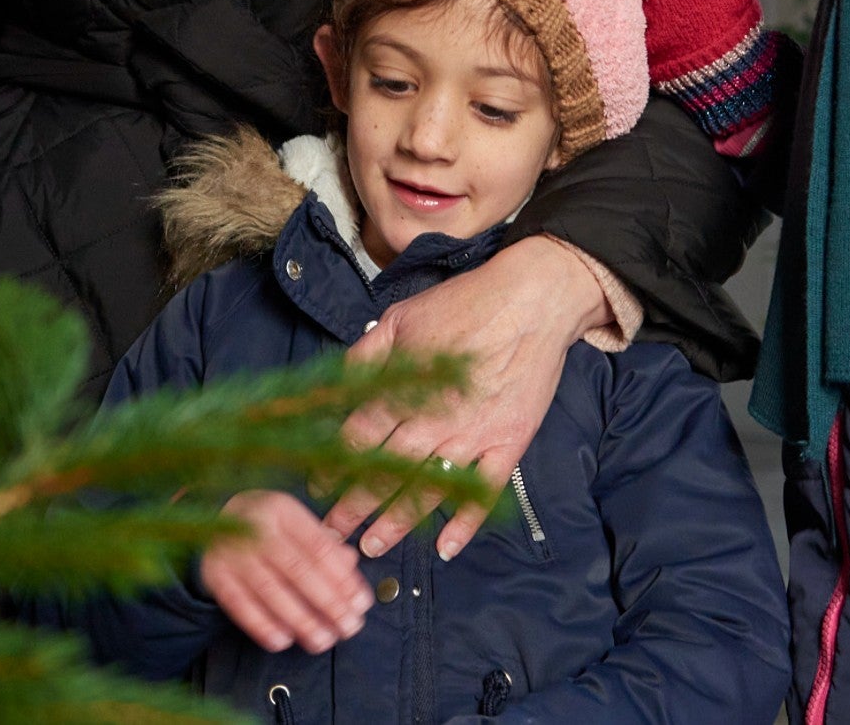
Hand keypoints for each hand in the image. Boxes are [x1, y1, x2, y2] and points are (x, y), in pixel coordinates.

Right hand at [201, 490, 370, 653]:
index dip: (343, 578)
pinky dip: (263, 626)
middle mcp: (255, 528)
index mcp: (282, 510)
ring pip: (272, 591)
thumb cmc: (263, 526)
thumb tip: (351, 565)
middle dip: (329, 603)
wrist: (207, 522)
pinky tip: (284, 641)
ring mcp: (233, 552)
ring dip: (301, 621)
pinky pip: (240, 605)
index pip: (319, 547)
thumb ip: (323, 545)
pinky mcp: (215, 576)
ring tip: (323, 641)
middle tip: (349, 627)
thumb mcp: (293, 524)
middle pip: (298, 570)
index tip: (361, 603)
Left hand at [324, 238, 603, 560]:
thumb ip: (366, 355)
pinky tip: (445, 548)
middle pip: (385, 473)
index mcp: (405, 390)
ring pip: (428, 491)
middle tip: (331, 534)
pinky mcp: (508, 444)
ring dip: (396, 522)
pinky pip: (484, 493)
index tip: (317, 487)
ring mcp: (474, 437)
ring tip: (372, 547)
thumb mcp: (401, 318)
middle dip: (354, 507)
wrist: (532, 301)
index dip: (332, 465)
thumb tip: (335, 385)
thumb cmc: (464, 305)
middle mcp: (435, 421)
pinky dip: (465, 523)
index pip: (358, 438)